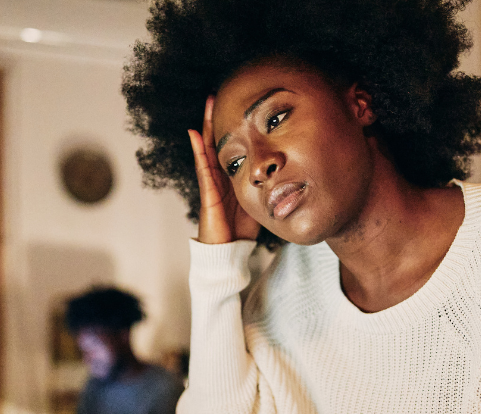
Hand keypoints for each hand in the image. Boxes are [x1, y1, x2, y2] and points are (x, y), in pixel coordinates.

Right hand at [188, 96, 260, 244]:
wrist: (229, 251)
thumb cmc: (242, 228)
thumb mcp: (258, 199)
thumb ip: (266, 184)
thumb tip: (285, 169)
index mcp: (230, 177)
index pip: (229, 146)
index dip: (231, 127)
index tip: (236, 105)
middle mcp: (218, 176)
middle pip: (216, 141)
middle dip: (216, 119)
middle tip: (216, 95)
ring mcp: (211, 183)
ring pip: (207, 148)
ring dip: (206, 126)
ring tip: (208, 105)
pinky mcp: (207, 193)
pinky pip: (202, 168)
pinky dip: (198, 150)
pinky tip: (195, 134)